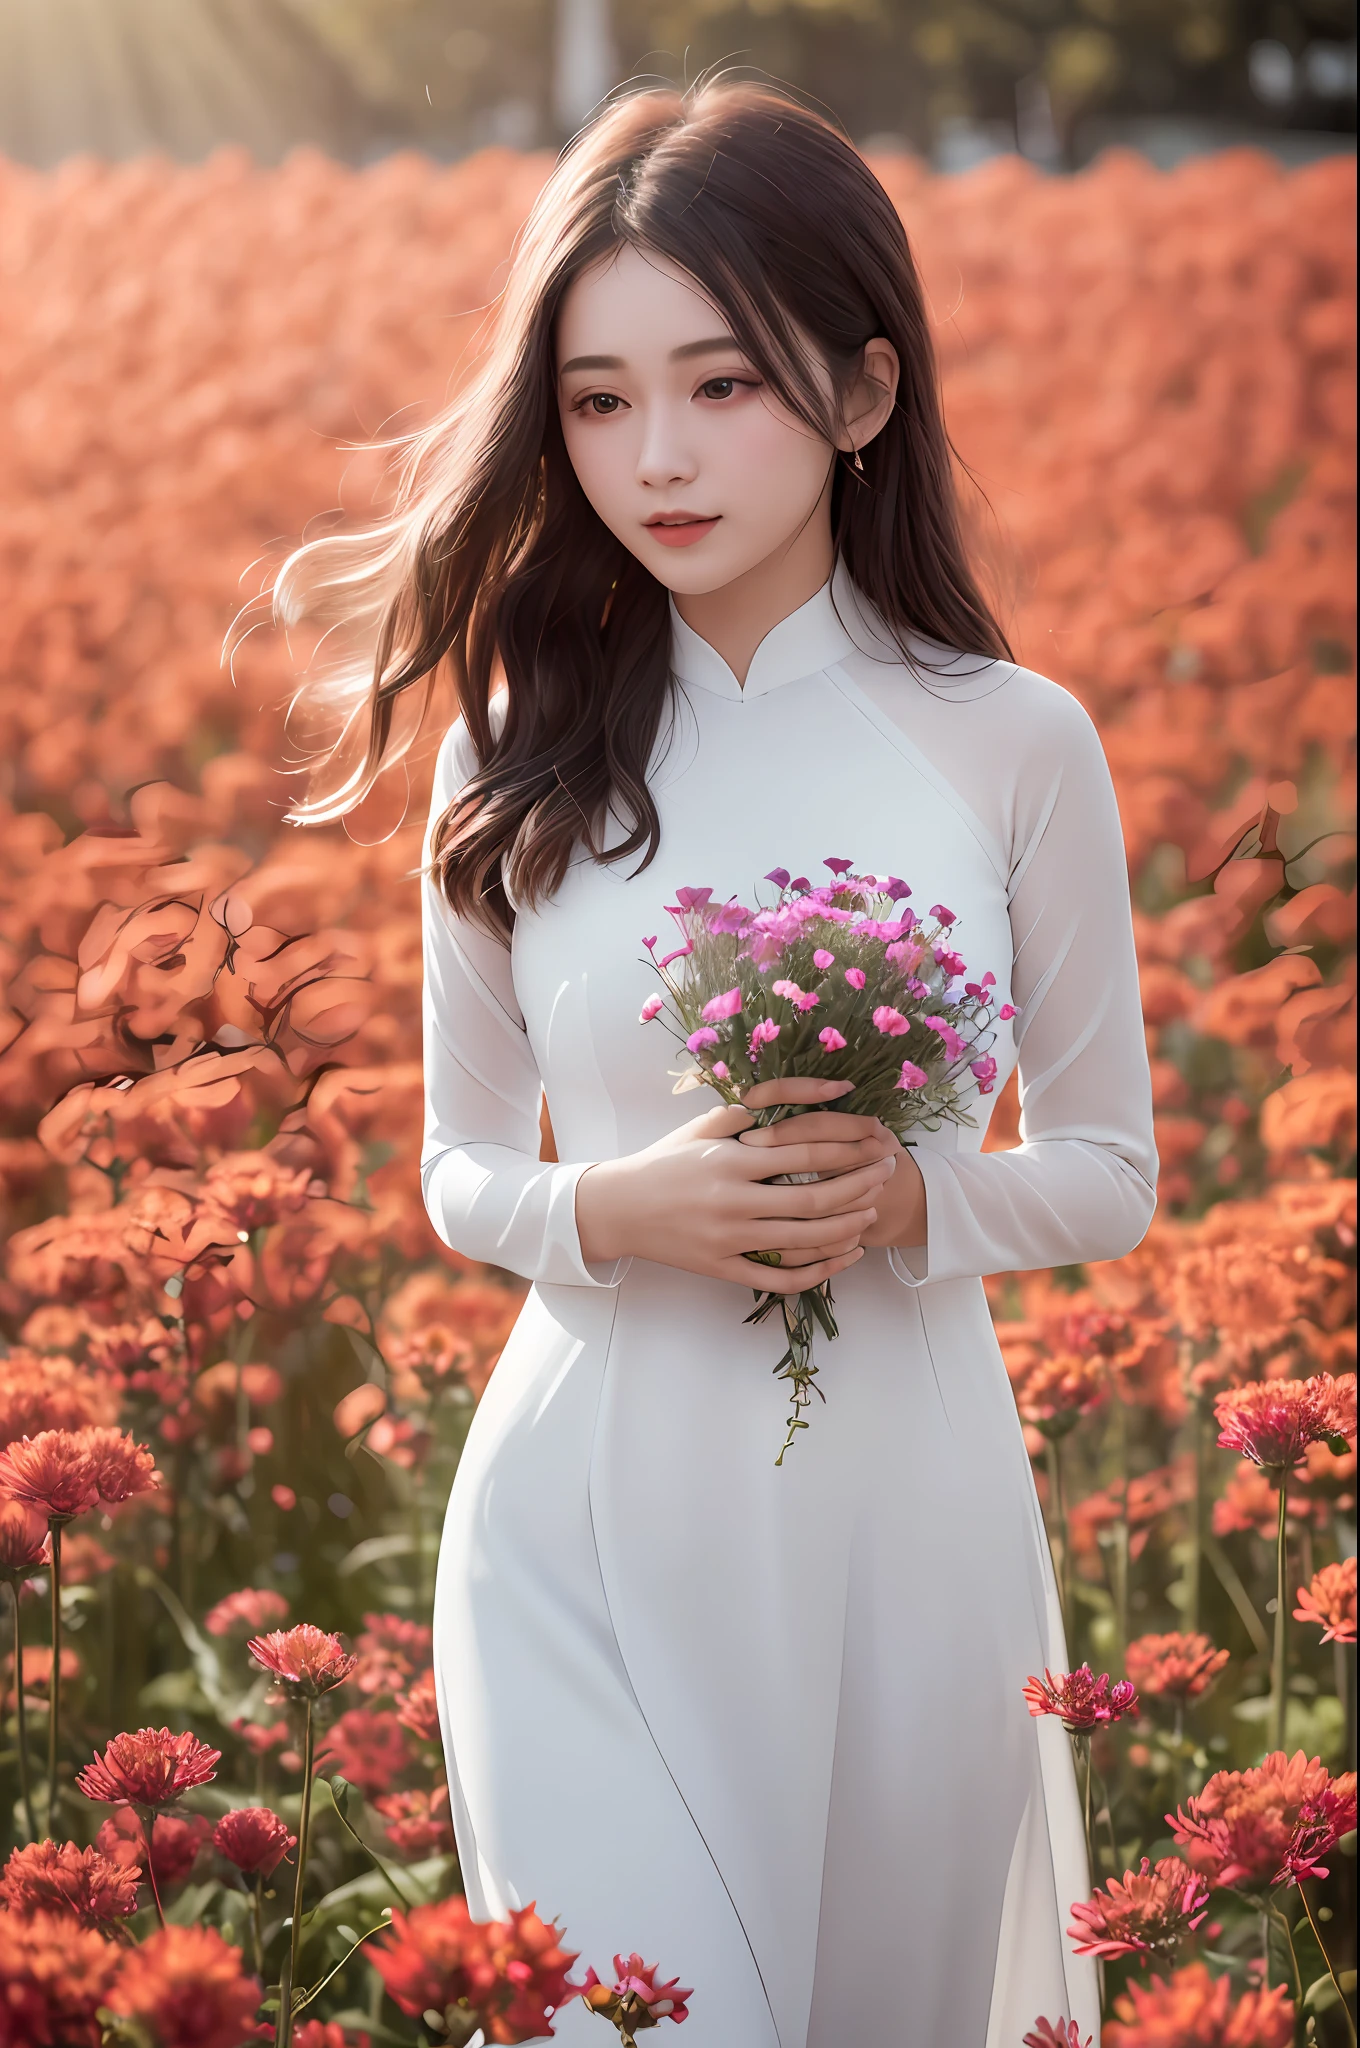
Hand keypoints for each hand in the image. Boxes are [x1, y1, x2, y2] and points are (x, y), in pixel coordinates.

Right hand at [575, 1078, 897, 1292]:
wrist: (619, 1208)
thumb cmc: (666, 1160)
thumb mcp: (703, 1126)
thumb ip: (752, 1112)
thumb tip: (808, 1094)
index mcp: (731, 1160)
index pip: (805, 1151)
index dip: (849, 1145)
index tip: (877, 1140)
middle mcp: (732, 1201)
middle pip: (815, 1197)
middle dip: (860, 1184)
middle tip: (888, 1171)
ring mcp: (728, 1240)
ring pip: (805, 1240)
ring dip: (848, 1226)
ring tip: (873, 1212)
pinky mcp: (723, 1269)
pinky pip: (781, 1278)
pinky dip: (820, 1270)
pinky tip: (845, 1256)